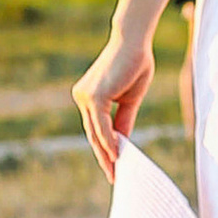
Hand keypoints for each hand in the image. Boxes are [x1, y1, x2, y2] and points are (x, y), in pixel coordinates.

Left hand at [72, 23, 155, 182]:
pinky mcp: (94, 96)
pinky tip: (118, 155)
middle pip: (92, 135)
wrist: (135, 41)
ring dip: (106, 154)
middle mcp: (82, 97)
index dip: (104, 149)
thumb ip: (123, 120)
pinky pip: (102, 126)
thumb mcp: (129, 98)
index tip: (113, 166)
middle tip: (113, 177)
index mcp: (88, 97)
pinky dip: (109, 141)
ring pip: (95, 133)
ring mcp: (85, 97)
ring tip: (116, 172)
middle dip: (103, 157)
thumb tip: (122, 144)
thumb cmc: (134, 63)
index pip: (95, 129)